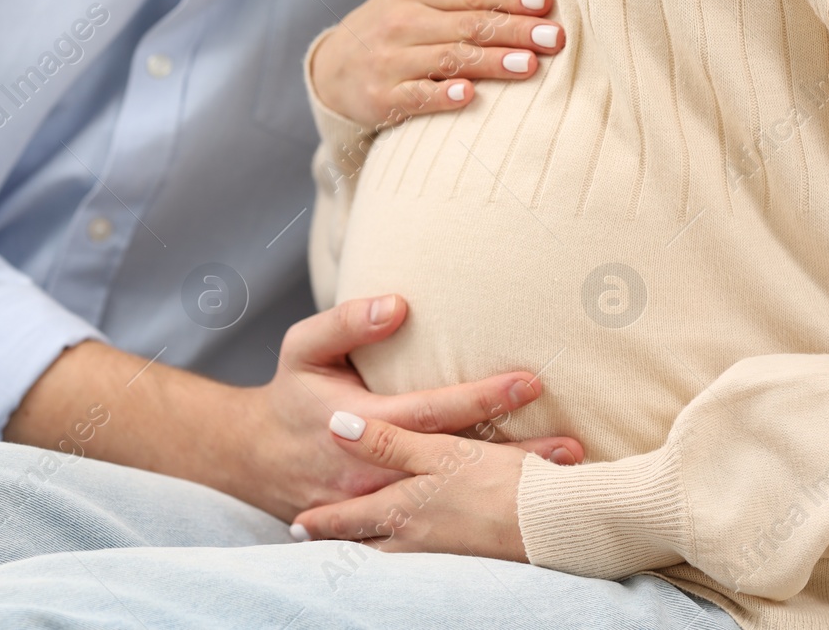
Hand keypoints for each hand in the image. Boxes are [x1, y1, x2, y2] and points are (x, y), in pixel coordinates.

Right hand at [233, 295, 581, 521]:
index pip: (432, 410)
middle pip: (456, 462)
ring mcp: (381, 503)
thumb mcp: (303, 347)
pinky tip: (522, 503)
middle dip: (515, 454)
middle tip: (572, 443)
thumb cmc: (292, 394)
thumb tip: (399, 305)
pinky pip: (440, 519)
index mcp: (360, 423)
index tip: (530, 382)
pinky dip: (483, 514)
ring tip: (563, 477)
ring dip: (507, 486)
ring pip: (454, 496)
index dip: (482, 397)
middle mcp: (375, 470)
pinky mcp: (387, 522)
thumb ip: (347, 322)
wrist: (256, 458)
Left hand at [290, 412, 532, 561]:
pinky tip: (418, 557)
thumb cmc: (493, 484)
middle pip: (367, 545)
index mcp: (402, 509)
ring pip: (395, 557)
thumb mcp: (436, 453)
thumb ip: (387, 442)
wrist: (549, 524)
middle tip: (316, 546)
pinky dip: (410, 559)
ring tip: (360, 554)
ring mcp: (441, 554)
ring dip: (375, 554)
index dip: (323, 521)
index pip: (350, 519)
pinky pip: (426, 563)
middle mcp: (415, 538)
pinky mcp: (469, 560)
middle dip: (342, 545)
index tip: (297, 526)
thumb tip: (337, 425)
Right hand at [310, 0, 563, 129]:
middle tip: (554, 37)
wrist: (334, 68)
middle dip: (513, 30)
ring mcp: (390, 60)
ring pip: (447, 59)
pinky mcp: (381, 97)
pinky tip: (469, 96)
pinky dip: (440, 95)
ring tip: (529, 66)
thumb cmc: (391, 20)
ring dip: (489, 63)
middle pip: (467, 26)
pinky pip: (415, 96)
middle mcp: (401, 22)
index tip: (544, 1)